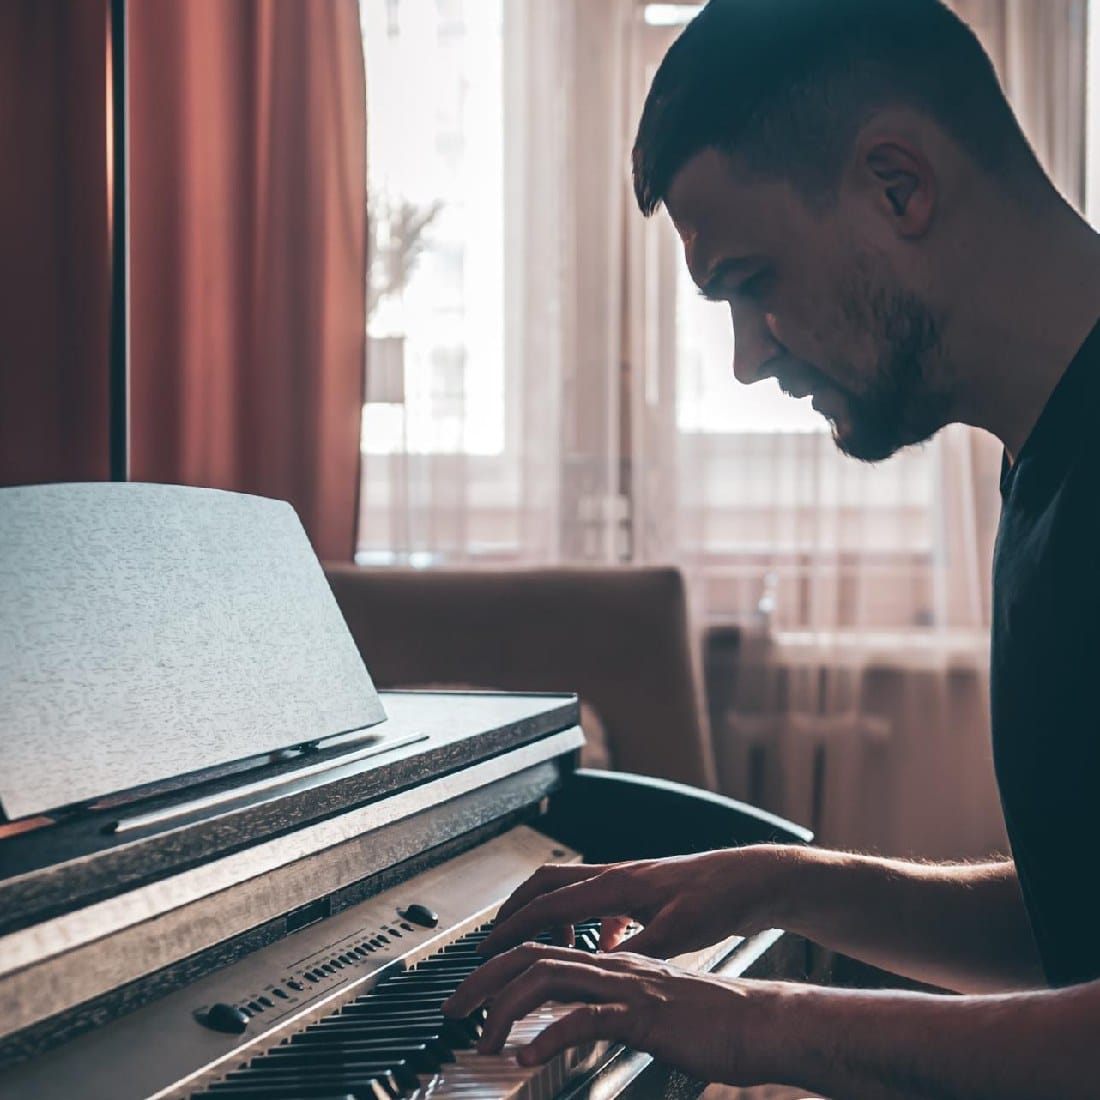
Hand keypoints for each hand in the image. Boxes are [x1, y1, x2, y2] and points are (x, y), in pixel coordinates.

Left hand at [441, 942, 789, 1086]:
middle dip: (483, 980)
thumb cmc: (708, 1022)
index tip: (469, 997)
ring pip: (549, 977)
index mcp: (609, 964)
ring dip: (506, 1006)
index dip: (498, 969)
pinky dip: (550, 1035)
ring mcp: (625, 987)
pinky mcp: (642, 1014)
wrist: (757, 1023)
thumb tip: (578, 1026)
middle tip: (451, 1011)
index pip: (540, 953)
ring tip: (483, 1038)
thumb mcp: (648, 1013)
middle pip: (530, 956)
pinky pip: (586, 1018)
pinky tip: (527, 1058)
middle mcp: (610, 966)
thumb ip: (612, 1011)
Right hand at [479, 845, 799, 958]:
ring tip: (544, 949)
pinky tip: (602, 946)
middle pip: (547, 885)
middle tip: (495, 939)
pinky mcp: (643, 893)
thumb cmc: (719, 897)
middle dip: (516, 910)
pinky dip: (587, 924)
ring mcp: (628, 882)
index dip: (513, 925)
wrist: (751, 879)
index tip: (488, 944)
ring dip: (549, 916)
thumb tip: (599, 968)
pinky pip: (599, 904)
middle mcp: (615, 877)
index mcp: (615, 885)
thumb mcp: (677, 932)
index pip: (548, 903)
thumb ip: (635, 950)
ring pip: (571, 892)